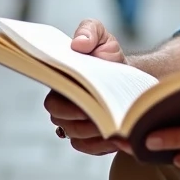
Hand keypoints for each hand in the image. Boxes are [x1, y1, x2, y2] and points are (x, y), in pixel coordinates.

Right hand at [43, 19, 128, 155]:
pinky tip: (120, 135)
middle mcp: (61, 107)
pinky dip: (103, 145)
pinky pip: (89, 148)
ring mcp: (72, 125)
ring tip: (116, 123)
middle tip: (105, 112)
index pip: (53, 98)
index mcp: (58, 82)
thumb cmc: (108, 56)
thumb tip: (78, 44)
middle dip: (84, 118)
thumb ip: (89, 31)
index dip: (66, 101)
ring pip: (76, 136)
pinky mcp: (88, 140)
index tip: (85, 98)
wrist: (126, 77)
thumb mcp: (101, 36)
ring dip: (96, 131)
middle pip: (63, 120)